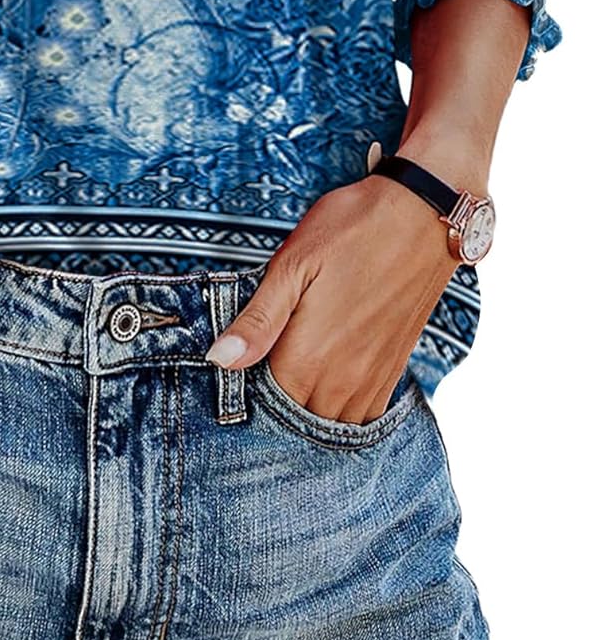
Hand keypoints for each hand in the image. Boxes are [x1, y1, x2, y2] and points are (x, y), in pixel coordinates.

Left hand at [205, 172, 459, 423]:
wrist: (421, 215)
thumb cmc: (350, 231)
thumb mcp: (292, 265)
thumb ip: (258, 321)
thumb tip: (219, 359)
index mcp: (310, 357)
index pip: (265, 405)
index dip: (244, 392)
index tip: (234, 370)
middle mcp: (344, 380)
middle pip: (297, 421)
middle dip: (274, 406)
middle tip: (259, 369)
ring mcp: (373, 378)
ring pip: (331, 424)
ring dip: (308, 411)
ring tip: (289, 375)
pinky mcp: (394, 368)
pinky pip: (364, 416)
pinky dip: (341, 411)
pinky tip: (326, 384)